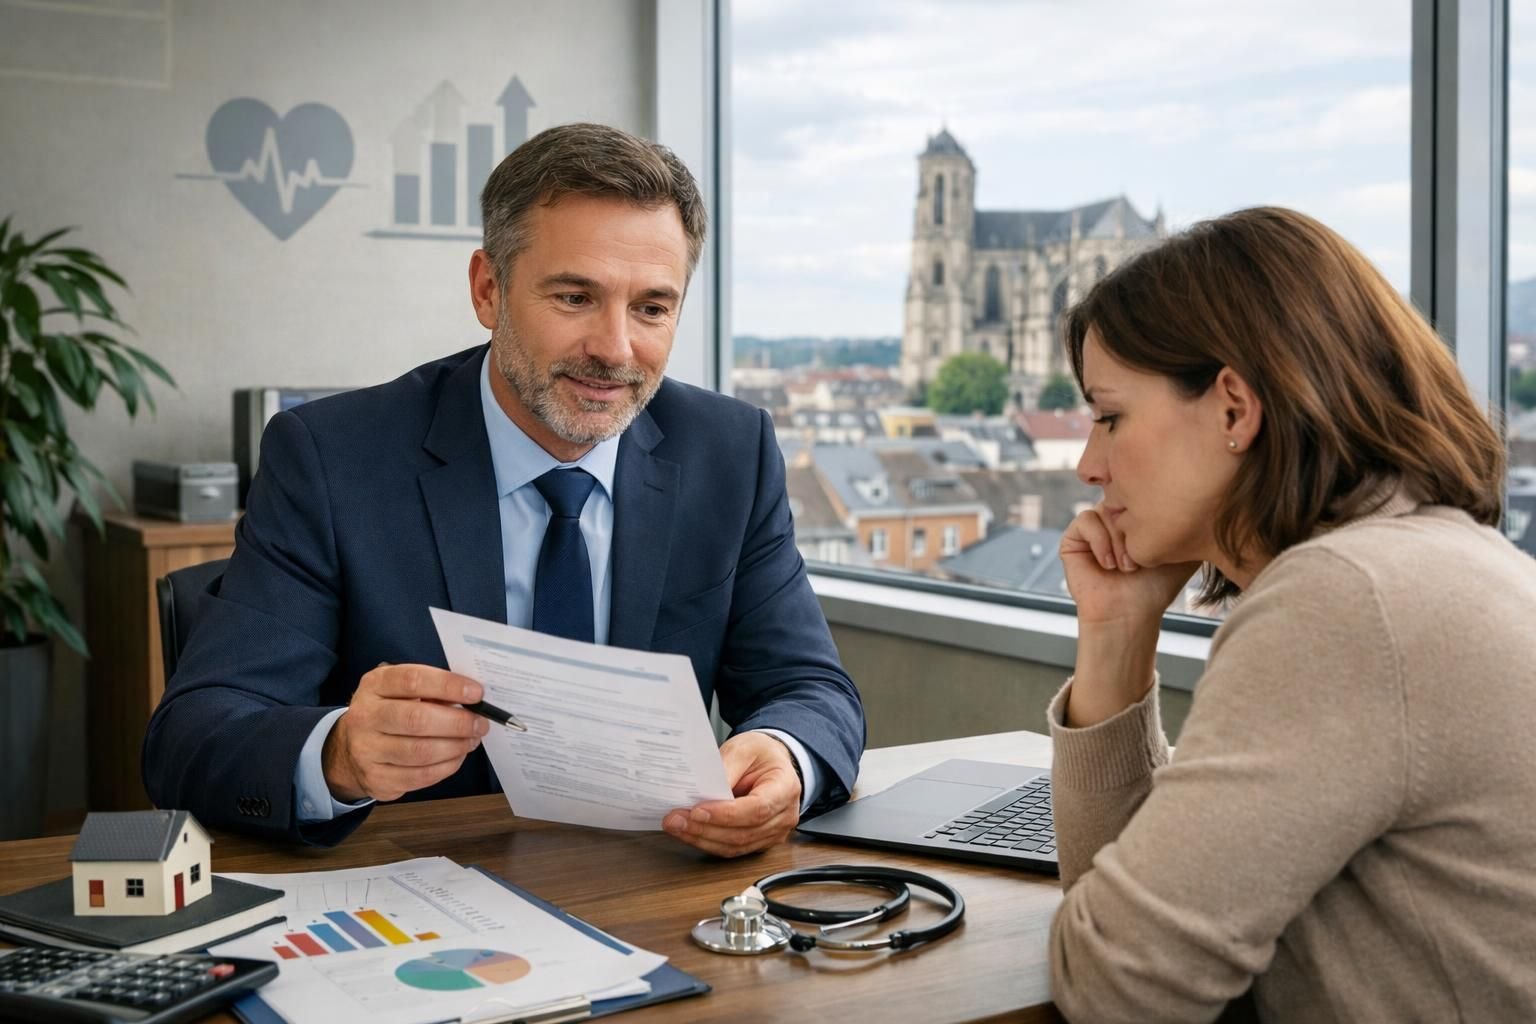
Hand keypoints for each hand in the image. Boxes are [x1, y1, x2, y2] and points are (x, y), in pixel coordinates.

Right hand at [323, 664, 489, 802]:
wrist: (350, 747)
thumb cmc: (388, 711)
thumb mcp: (400, 690)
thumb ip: (432, 690)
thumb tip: (472, 700)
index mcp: (375, 685)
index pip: (413, 680)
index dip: (448, 686)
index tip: (476, 693)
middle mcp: (365, 716)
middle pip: (416, 719)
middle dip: (457, 723)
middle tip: (480, 723)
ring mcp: (366, 750)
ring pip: (420, 752)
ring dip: (455, 747)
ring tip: (471, 740)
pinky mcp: (376, 778)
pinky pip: (420, 776)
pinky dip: (446, 767)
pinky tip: (456, 757)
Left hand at [662, 732, 801, 857]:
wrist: (771, 763)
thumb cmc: (761, 754)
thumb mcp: (744, 748)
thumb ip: (726, 767)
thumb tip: (704, 791)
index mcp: (785, 787)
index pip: (757, 809)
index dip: (726, 814)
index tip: (697, 811)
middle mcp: (784, 815)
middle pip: (744, 833)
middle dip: (705, 829)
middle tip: (675, 820)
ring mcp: (774, 832)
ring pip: (736, 846)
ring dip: (702, 839)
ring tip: (677, 826)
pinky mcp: (759, 841)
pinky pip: (733, 849)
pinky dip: (708, 843)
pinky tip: (689, 833)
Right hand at [1060, 502, 1199, 627]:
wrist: (1130, 613)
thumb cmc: (1156, 585)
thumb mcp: (1182, 546)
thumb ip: (1192, 519)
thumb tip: (1210, 495)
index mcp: (1137, 515)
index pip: (1143, 492)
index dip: (1152, 516)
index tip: (1160, 546)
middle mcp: (1114, 516)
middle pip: (1124, 499)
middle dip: (1135, 531)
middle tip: (1141, 560)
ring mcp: (1093, 525)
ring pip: (1106, 509)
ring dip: (1119, 541)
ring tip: (1126, 566)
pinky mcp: (1073, 537)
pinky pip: (1086, 520)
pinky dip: (1100, 542)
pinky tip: (1108, 565)